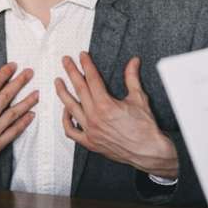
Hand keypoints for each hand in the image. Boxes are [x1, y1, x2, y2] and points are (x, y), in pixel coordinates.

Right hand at [0, 57, 37, 178]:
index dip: (5, 73)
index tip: (14, 66)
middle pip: (7, 96)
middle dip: (20, 83)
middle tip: (30, 73)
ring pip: (14, 114)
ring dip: (27, 103)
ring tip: (36, 94)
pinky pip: (13, 132)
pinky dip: (23, 123)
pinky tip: (31, 115)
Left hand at [55, 52, 177, 178]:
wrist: (149, 152)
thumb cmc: (145, 128)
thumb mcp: (139, 98)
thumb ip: (132, 78)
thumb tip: (133, 62)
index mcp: (105, 105)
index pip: (92, 79)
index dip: (86, 65)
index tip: (82, 56)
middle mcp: (94, 117)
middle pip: (79, 89)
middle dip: (71, 72)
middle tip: (66, 60)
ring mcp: (90, 131)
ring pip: (70, 108)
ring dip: (62, 93)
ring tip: (58, 81)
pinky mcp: (90, 142)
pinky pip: (71, 131)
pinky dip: (66, 120)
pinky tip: (66, 111)